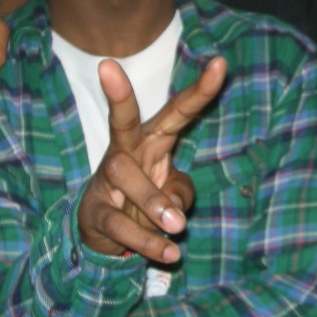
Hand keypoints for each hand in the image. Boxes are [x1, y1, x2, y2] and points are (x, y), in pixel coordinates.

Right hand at [77, 56, 225, 262]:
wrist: (105, 233)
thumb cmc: (146, 200)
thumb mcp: (174, 194)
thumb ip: (181, 193)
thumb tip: (174, 212)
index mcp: (152, 140)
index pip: (178, 112)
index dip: (200, 90)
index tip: (221, 64)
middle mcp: (126, 152)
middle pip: (123, 121)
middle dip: (118, 95)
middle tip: (107, 67)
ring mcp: (107, 180)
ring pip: (125, 176)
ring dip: (153, 202)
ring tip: (178, 227)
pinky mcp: (95, 211)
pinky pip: (118, 223)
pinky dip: (146, 240)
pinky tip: (168, 252)